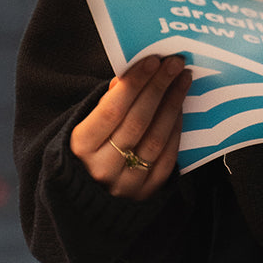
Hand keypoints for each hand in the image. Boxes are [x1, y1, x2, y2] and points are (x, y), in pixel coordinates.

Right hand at [70, 53, 191, 197]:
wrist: (85, 202)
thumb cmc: (84, 155)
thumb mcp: (81, 128)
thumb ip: (104, 105)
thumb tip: (128, 77)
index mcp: (80, 147)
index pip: (111, 110)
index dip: (134, 84)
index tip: (153, 60)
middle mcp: (102, 167)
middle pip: (137, 122)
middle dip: (158, 88)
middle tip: (175, 63)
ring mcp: (125, 184)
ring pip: (155, 140)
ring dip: (172, 106)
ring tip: (182, 80)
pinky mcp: (145, 195)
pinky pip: (166, 160)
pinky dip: (175, 132)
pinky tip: (180, 110)